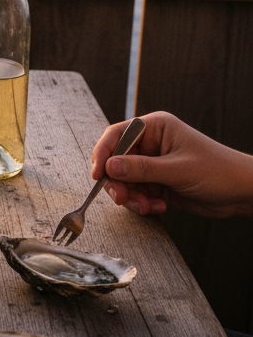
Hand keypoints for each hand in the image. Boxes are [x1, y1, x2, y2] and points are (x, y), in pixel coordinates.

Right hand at [90, 111, 252, 218]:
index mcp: (155, 128)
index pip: (117, 135)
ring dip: (131, 197)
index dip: (103, 154)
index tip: (98, 175)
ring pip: (125, 181)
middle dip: (118, 182)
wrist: (243, 193)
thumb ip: (142, 169)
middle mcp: (150, 145)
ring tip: (147, 207)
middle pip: (116, 161)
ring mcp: (153, 165)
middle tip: (122, 199)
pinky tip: (158, 208)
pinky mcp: (157, 183)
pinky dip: (142, 204)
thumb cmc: (218, 171)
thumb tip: (110, 167)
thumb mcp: (178, 169)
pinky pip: (137, 193)